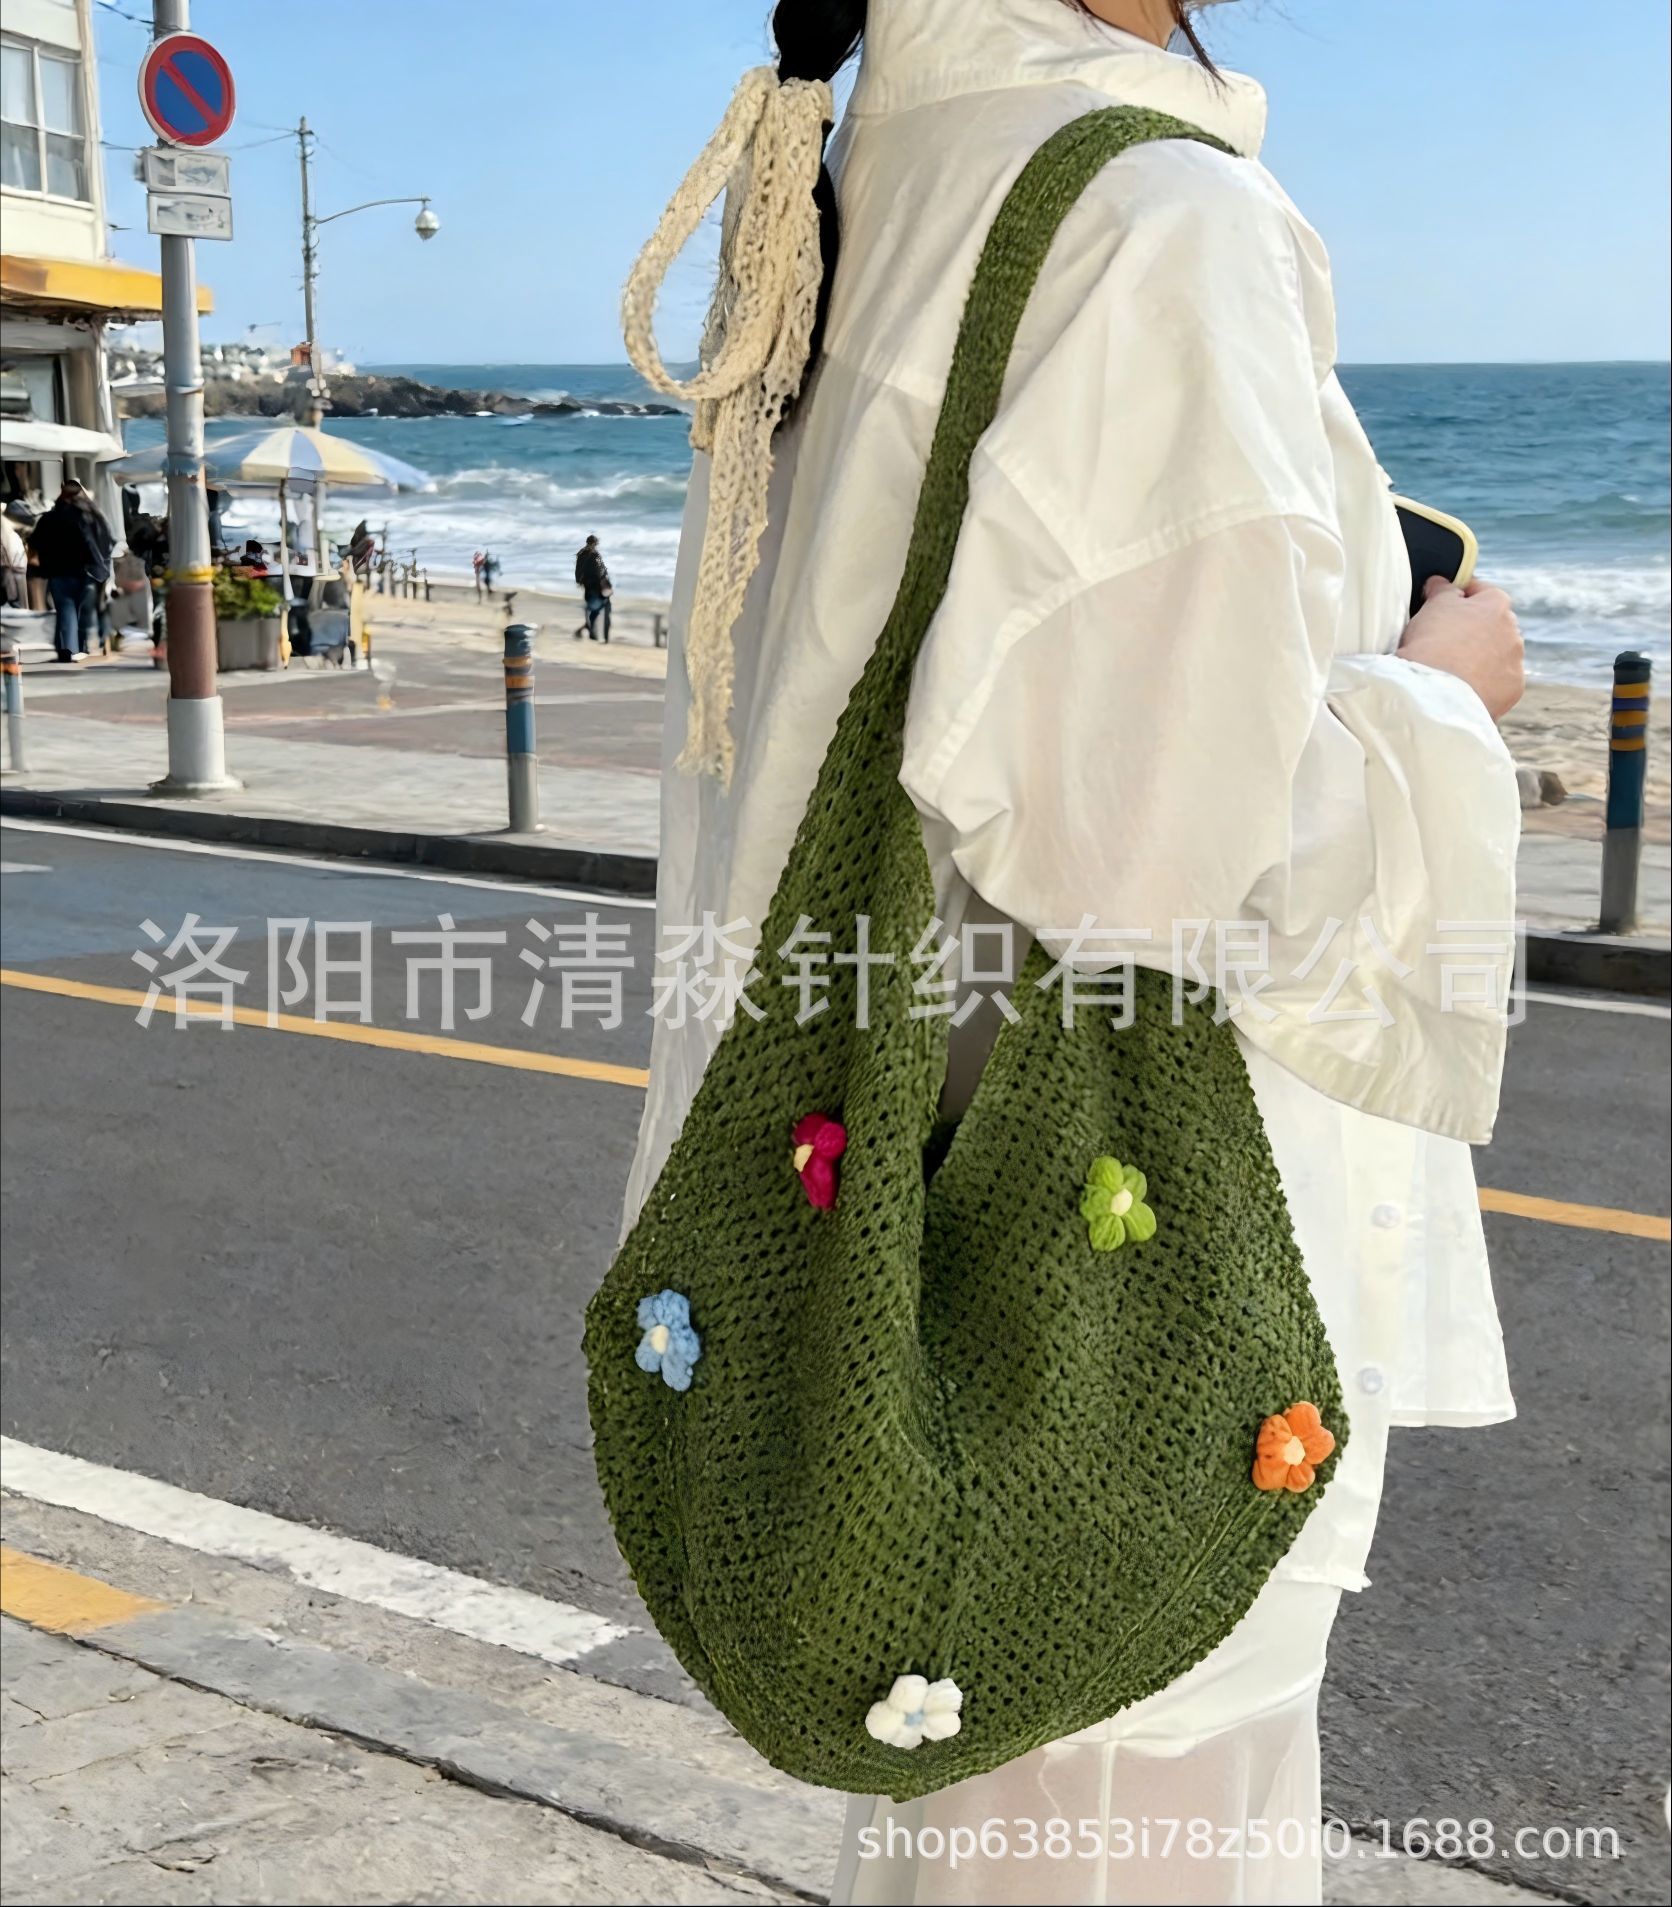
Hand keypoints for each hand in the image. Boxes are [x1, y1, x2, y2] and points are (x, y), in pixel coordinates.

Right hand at [1397, 574, 1524, 720]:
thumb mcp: (1432, 606)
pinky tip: (1463, 688)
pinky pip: (1498, 682)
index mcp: (1496, 604)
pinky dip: (1485, 683)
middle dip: (1474, 630)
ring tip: (1453, 670)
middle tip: (1445, 642)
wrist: (1434, 696)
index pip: (1481, 591)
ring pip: (1498, 655)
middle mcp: (1513, 631)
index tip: (1444, 603)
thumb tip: (1442, 583)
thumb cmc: (1432, 645)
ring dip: (1481, 658)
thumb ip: (1442, 590)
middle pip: (1492, 626)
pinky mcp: (1512, 691)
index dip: (1460, 595)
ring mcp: (1516, 663)